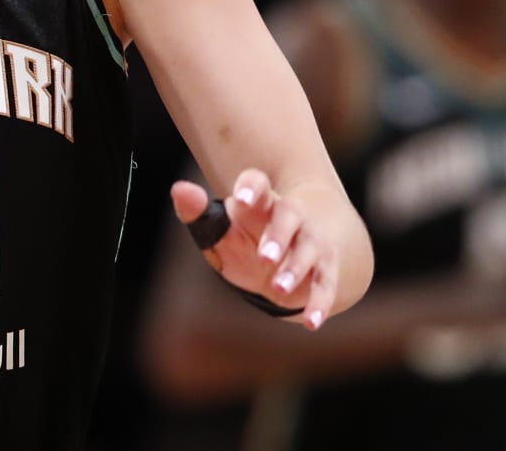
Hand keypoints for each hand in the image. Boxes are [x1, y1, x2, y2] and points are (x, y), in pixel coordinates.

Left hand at [172, 168, 337, 330]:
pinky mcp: (325, 270)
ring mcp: (312, 242)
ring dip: (295, 269)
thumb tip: (180, 189)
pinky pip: (325, 285)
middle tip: (264, 257)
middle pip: (290, 215)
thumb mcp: (218, 228)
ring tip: (277, 288)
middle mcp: (292, 216)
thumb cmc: (245, 239)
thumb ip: (196, 211)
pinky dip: (319, 304)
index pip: (258, 183)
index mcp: (261, 201)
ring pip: (309, 250)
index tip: (242, 199)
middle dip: (279, 235)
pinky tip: (310, 322)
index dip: (252, 188)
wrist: (288, 258)